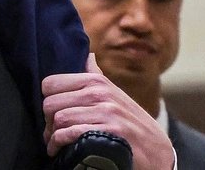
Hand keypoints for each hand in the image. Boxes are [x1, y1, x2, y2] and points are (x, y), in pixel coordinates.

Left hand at [42, 54, 174, 169]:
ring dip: (51, 136)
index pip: (51, 83)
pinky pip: (70, 134)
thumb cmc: (131, 121)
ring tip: (54, 143)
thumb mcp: (115, 94)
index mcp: (96, 81)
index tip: (51, 114)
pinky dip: (59, 143)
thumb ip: (97, 76)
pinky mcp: (108, 131)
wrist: (157, 149)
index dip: (47, 101)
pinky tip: (60, 149)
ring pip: (59, 119)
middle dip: (47, 121)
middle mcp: (99, 93)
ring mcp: (105, 112)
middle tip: (51, 132)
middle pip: (51, 103)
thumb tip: (88, 55)